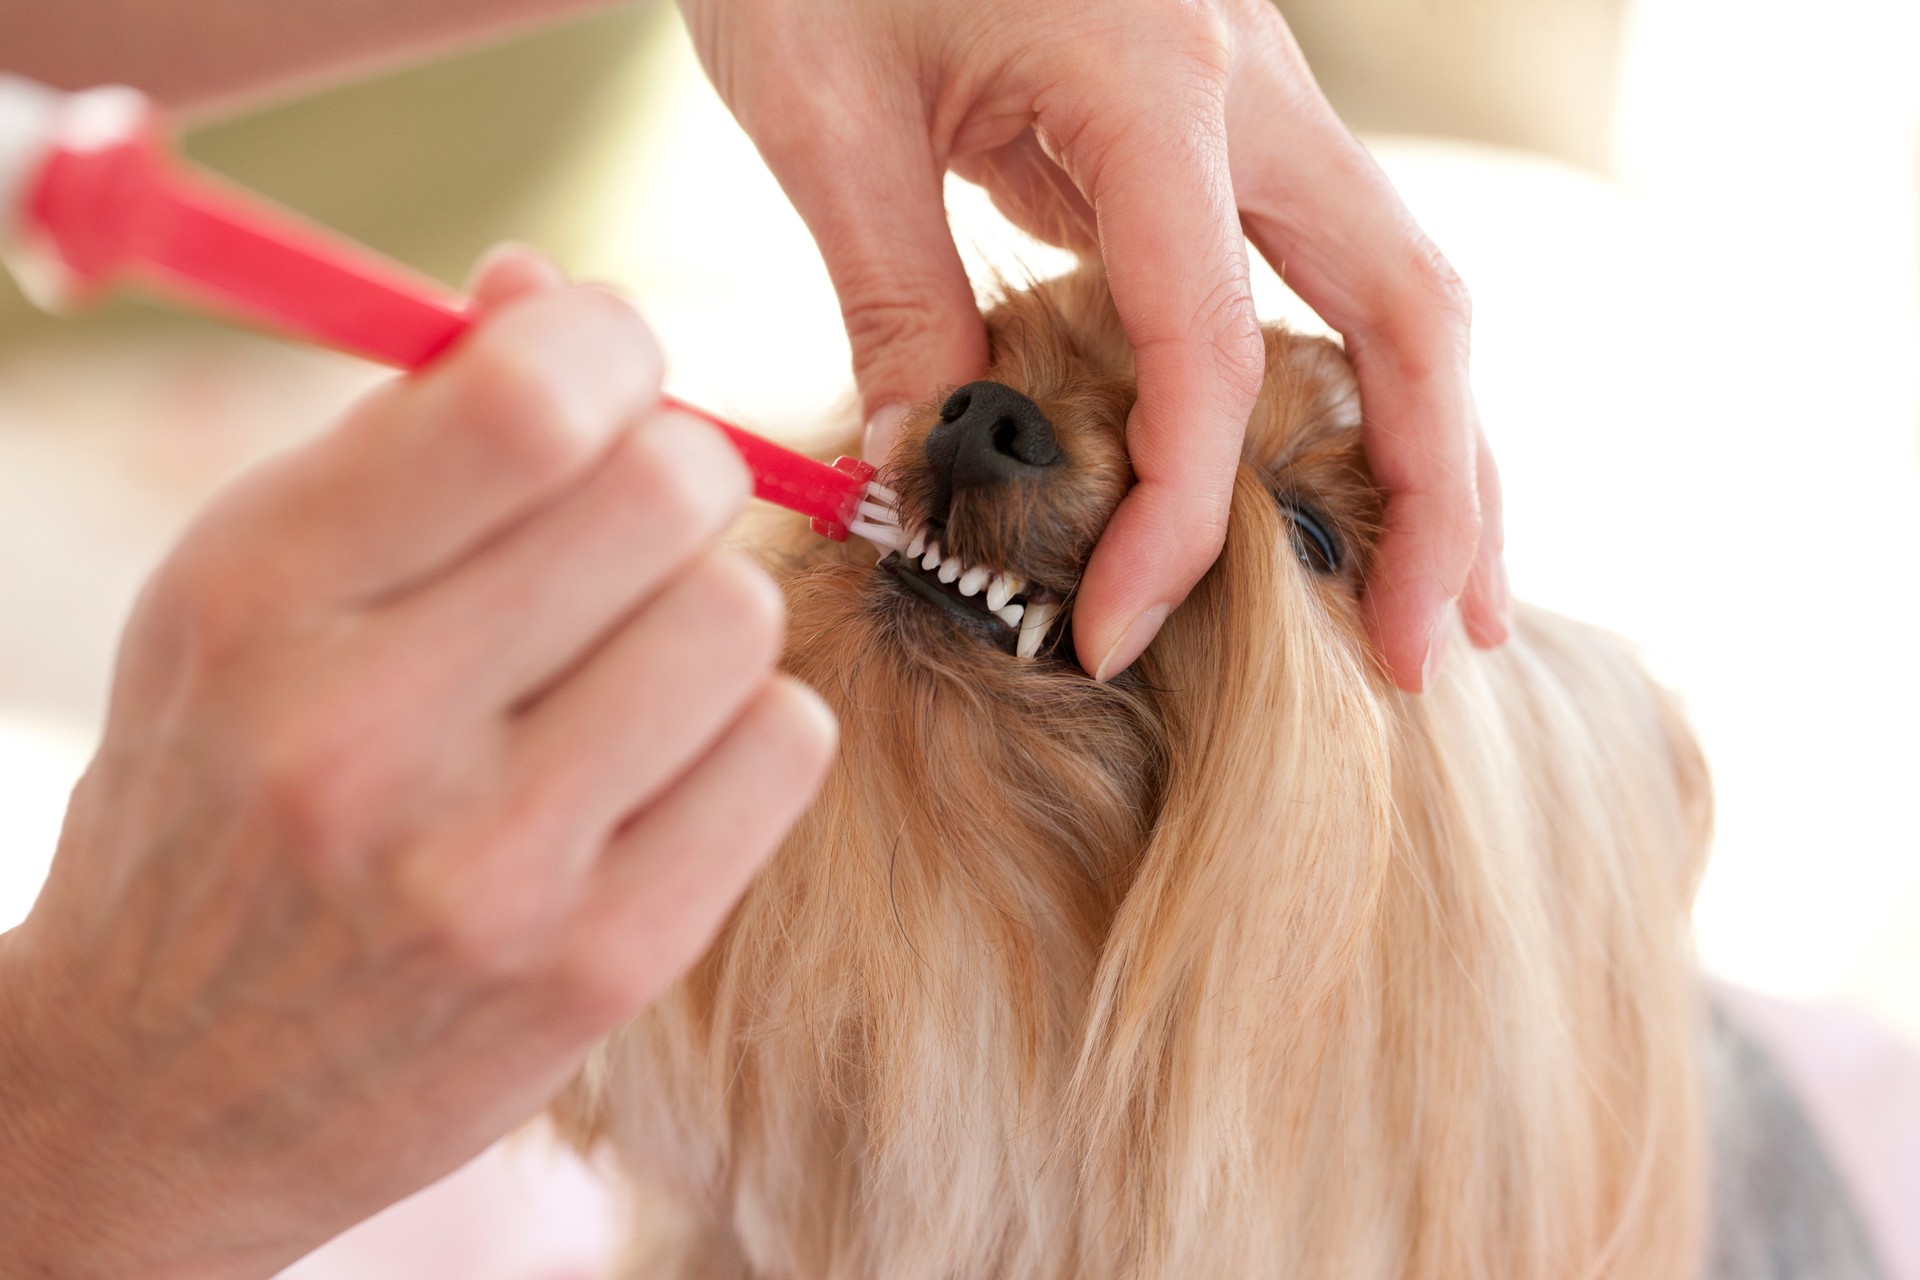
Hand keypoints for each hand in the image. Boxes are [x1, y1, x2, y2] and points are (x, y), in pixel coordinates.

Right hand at [0, 249, 834, 1278]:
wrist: (165, 1088)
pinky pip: (784, 749)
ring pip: (742, 618)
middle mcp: (367, 735)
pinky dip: (745, 727)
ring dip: (705, 610)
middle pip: (667, 493)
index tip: (604, 374)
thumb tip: (554, 288)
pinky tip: (658, 760)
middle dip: (671, 470)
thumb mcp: (247, 585)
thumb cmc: (222, 787)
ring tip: (625, 660)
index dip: (609, 347)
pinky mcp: (601, 967)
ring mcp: (494, 870)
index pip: (528, 400)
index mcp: (262, 596)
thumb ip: (405, 427)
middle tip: (630, 518)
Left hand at [680, 0, 1509, 687]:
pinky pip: (1332, 268)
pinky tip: (1346, 481)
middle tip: (1424, 654)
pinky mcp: (1228, 119)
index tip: (1106, 631)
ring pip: (1407, 286)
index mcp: (1154, 76)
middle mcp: (1250, 82)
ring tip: (1445, 599)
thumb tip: (933, 472)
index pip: (1211, 347)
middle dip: (1436, 494)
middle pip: (1413, 307)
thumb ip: (892, 297)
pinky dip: (1360, 386)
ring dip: (1438, 447)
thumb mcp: (825, 113)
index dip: (1176, 517)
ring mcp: (1259, 95)